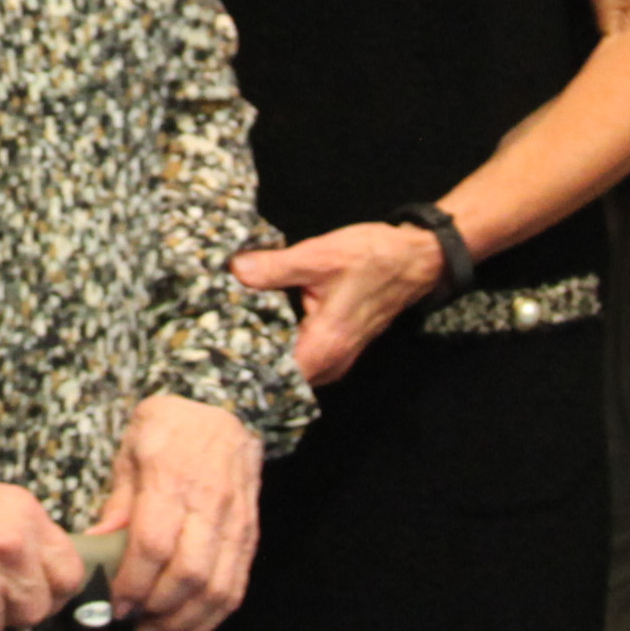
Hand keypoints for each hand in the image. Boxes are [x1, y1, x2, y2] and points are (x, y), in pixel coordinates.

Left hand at [86, 394, 263, 630]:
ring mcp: (235, 523)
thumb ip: (119, 499)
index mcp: (173, 479)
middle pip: (188, 574)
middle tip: (130, 622)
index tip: (114, 602)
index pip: (154, 544)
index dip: (133, 582)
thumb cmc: (171, 425)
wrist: (225, 408)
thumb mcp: (132, 447)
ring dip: (185, 621)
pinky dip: (212, 619)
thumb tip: (95, 545)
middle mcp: (210, 505)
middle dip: (156, 608)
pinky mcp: (249, 536)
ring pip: (217, 588)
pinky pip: (236, 586)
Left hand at [232, 222, 448, 387]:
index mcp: (326, 344)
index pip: (274, 373)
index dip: (243, 365)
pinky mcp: (336, 349)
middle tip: (213, 338)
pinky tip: (259, 327)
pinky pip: (301, 358)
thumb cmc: (374, 258)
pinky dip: (281, 346)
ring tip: (229, 333)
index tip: (214, 350)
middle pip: (279, 375)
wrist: (415, 259)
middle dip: (248, 358)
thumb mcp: (320, 255)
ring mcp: (336, 359)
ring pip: (290, 368)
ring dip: (265, 353)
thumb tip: (236, 271)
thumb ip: (276, 267)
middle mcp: (331, 361)